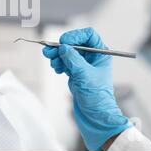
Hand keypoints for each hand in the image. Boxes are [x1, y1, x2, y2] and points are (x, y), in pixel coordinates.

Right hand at [42, 27, 131, 150]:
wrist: (95, 115)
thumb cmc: (97, 97)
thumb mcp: (85, 75)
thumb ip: (73, 59)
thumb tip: (63, 48)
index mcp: (101, 54)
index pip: (89, 35)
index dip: (76, 36)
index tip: (64, 42)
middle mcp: (92, 57)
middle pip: (74, 43)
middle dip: (61, 46)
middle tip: (49, 50)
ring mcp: (83, 65)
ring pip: (67, 52)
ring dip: (57, 55)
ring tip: (52, 61)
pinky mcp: (75, 72)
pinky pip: (63, 61)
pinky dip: (58, 63)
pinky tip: (57, 68)